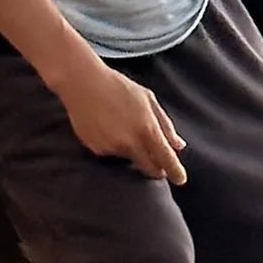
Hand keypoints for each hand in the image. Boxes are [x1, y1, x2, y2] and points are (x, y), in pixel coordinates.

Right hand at [60, 55, 185, 182]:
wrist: (82, 82)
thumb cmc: (118, 86)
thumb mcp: (148, 100)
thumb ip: (165, 125)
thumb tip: (178, 146)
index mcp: (147, 130)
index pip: (167, 160)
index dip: (176, 173)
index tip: (180, 179)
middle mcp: (130, 143)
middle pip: (149, 169)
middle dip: (157, 170)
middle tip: (159, 165)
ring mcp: (111, 148)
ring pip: (130, 160)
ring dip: (134, 153)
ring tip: (123, 128)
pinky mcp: (96, 149)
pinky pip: (112, 154)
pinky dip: (115, 147)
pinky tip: (108, 128)